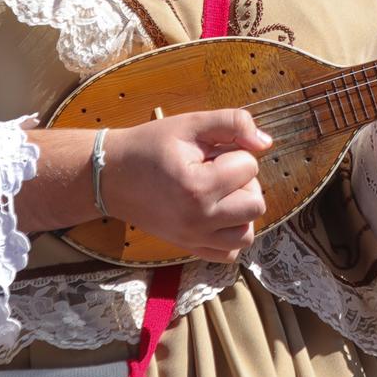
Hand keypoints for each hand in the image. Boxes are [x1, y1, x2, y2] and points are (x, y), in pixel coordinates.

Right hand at [104, 109, 271, 262]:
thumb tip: (266, 142)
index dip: (234, 152)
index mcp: (198, 186)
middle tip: (217, 171)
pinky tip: (217, 214)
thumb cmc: (149, 146)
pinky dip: (230, 234)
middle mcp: (198, 219)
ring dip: (241, 211)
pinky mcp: (189, 248)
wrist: (111, 175)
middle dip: (243, 182)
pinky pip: (229, 253)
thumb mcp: (190, 124)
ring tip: (219, 194)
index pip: (249, 167)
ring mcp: (193, 238)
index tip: (209, 152)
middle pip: (256, 203)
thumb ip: (233, 123)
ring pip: (247, 233)